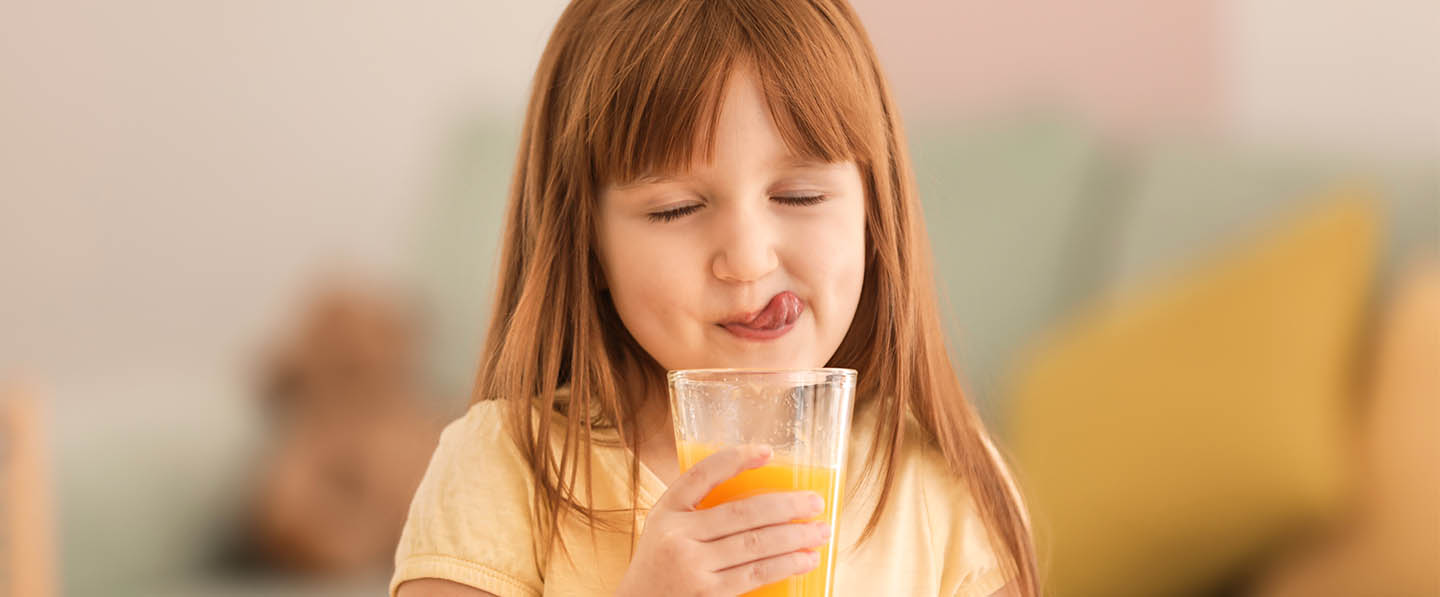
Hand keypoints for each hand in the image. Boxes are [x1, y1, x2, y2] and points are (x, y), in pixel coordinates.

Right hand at [614, 445, 830, 596]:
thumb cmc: (660, 566)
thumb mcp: (665, 530)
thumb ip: (697, 512)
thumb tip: (760, 499)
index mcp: (667, 511)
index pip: (703, 474)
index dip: (736, 459)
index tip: (768, 451)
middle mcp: (678, 535)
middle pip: (743, 512)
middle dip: (787, 505)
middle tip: (815, 502)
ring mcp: (693, 567)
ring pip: (756, 544)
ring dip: (795, 536)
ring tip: (821, 531)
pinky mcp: (709, 594)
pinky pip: (756, 573)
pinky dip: (786, 564)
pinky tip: (805, 559)